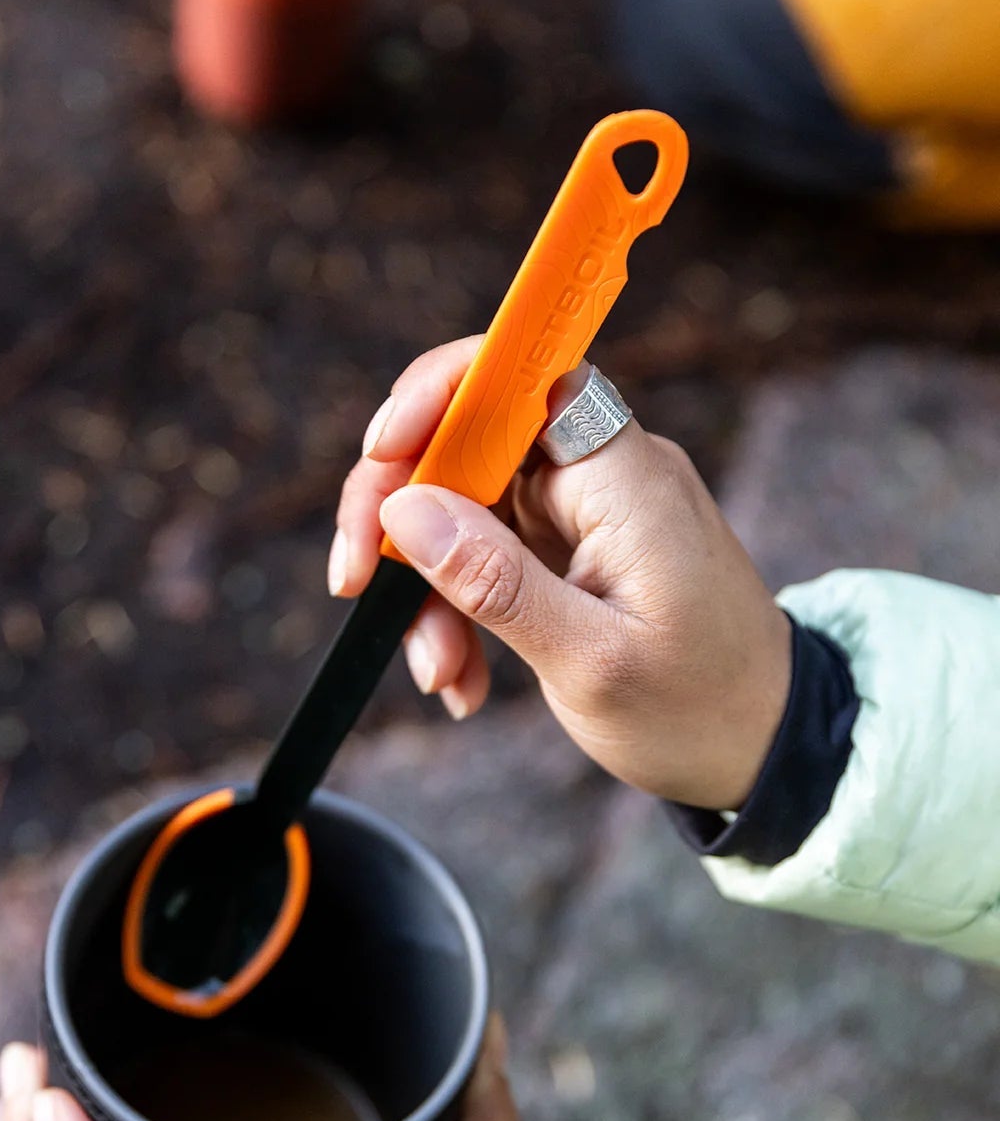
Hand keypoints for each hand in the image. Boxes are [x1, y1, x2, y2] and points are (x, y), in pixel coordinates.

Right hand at [329, 338, 791, 811]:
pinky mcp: (569, 545)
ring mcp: (584, 508)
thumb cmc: (698, 709)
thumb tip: (407, 509)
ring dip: (424, 582)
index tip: (382, 455)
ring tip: (438, 671)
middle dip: (400, 506)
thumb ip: (494, 582)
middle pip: (469, 435)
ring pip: (461, 501)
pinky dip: (456, 606)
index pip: (522, 373)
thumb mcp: (589, 662)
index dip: (441, 392)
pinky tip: (459, 675)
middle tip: (357, 580)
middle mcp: (603, 473)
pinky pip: (484, 548)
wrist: (762, 747)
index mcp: (625, 477)